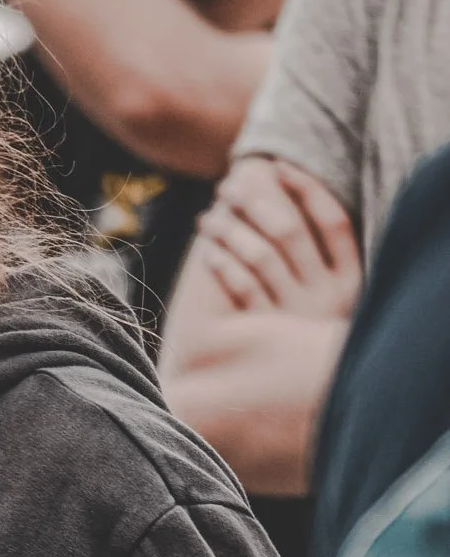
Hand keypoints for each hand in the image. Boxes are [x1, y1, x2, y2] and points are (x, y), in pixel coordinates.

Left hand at [194, 157, 360, 320]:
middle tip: (227, 186)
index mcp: (350, 281)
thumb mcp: (322, 295)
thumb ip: (311, 253)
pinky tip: (207, 250)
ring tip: (208, 218)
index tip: (277, 164)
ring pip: (261, 255)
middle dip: (257, 200)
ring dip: (230, 229)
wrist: (284, 392)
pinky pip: (242, 287)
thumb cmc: (297, 329)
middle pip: (291, 231)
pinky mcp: (266, 335)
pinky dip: (223, 262)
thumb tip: (282, 190)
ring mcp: (296, 316)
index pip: (333, 220)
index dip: (306, 187)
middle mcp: (327, 298)